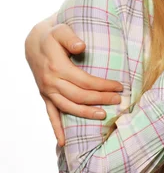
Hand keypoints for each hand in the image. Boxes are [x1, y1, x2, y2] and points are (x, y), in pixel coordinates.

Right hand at [25, 15, 122, 145]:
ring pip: (67, 107)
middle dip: (100, 99)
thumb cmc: (53, 36)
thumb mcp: (61, 30)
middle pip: (79, 96)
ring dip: (85, 113)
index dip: (102, 85)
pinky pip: (51, 114)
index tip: (119, 86)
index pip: (84, 81)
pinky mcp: (45, 96)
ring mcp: (47, 91)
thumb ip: (71, 38)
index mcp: (58, 67)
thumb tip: (81, 46)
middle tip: (118, 100)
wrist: (35, 43)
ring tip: (103, 116)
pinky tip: (64, 142)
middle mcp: (51, 82)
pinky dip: (57, 128)